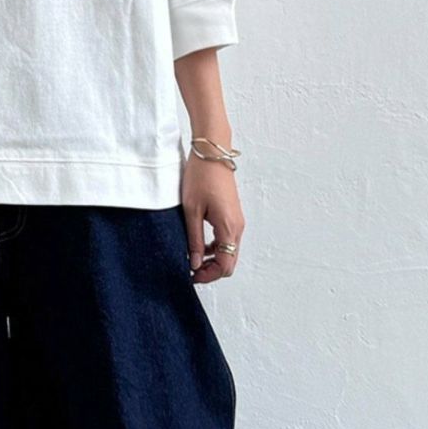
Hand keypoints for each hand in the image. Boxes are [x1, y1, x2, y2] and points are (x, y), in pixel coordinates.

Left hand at [181, 150, 244, 283]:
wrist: (212, 153)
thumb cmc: (200, 177)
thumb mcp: (191, 211)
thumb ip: (194, 240)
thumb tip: (194, 263)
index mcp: (228, 227)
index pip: (225, 265)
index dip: (208, 276)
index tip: (190, 276)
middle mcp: (237, 226)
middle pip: (230, 261)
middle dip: (211, 271)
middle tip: (189, 270)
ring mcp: (237, 221)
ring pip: (229, 251)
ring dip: (213, 259)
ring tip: (191, 258)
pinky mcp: (233, 215)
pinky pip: (227, 239)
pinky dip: (215, 248)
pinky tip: (199, 244)